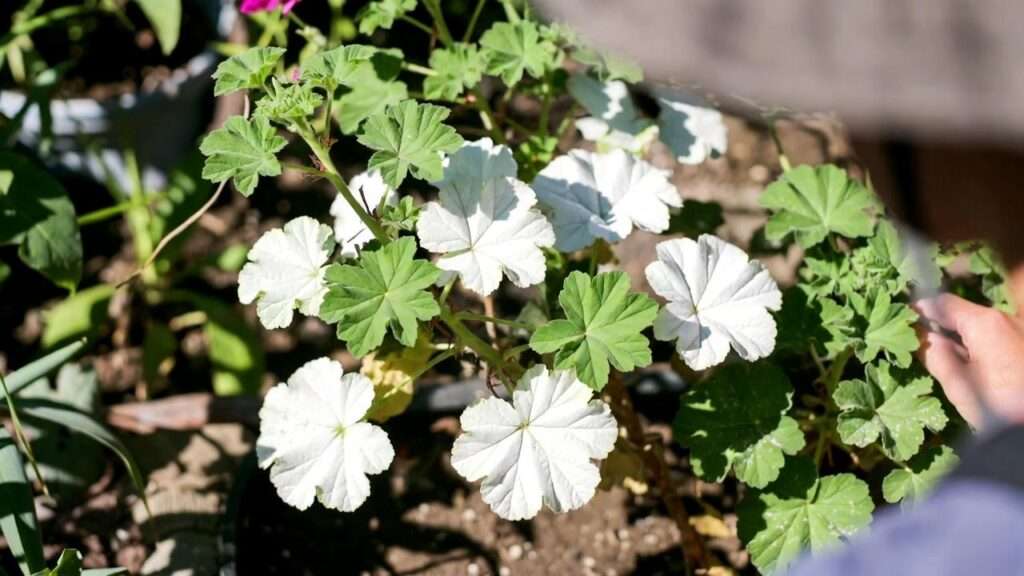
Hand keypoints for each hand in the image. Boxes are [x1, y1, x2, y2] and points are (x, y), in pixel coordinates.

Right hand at [915, 294, 1023, 427]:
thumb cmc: (998, 407)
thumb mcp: (957, 384)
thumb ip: (934, 355)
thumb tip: (920, 336)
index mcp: (984, 323)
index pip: (943, 303)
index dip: (920, 309)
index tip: (904, 320)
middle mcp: (1006, 319)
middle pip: (964, 313)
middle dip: (942, 324)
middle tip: (921, 341)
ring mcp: (1021, 331)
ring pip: (982, 326)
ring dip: (962, 336)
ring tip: (945, 356)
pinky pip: (998, 337)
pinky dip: (981, 345)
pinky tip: (973, 365)